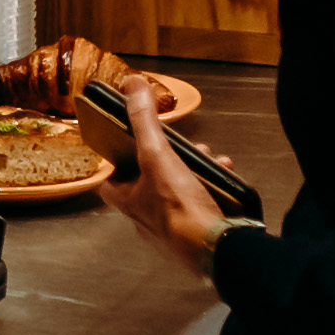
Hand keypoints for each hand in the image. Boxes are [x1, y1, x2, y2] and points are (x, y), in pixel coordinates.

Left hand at [115, 89, 234, 268]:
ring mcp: (173, 231)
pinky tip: (224, 177)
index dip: (116, 161)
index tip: (127, 144)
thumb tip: (131, 85)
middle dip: (166, 160)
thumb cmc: (180, 210)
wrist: (215, 249)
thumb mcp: (158, 155)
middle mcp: (147, 220)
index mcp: (130, 203)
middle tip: (179, 148)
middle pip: (149, 183)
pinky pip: (200, 207)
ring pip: (178, 193)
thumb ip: (144, 120)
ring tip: (207, 158)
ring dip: (192, 172)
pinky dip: (211, 189)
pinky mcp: (197, 235)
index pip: (110, 181)